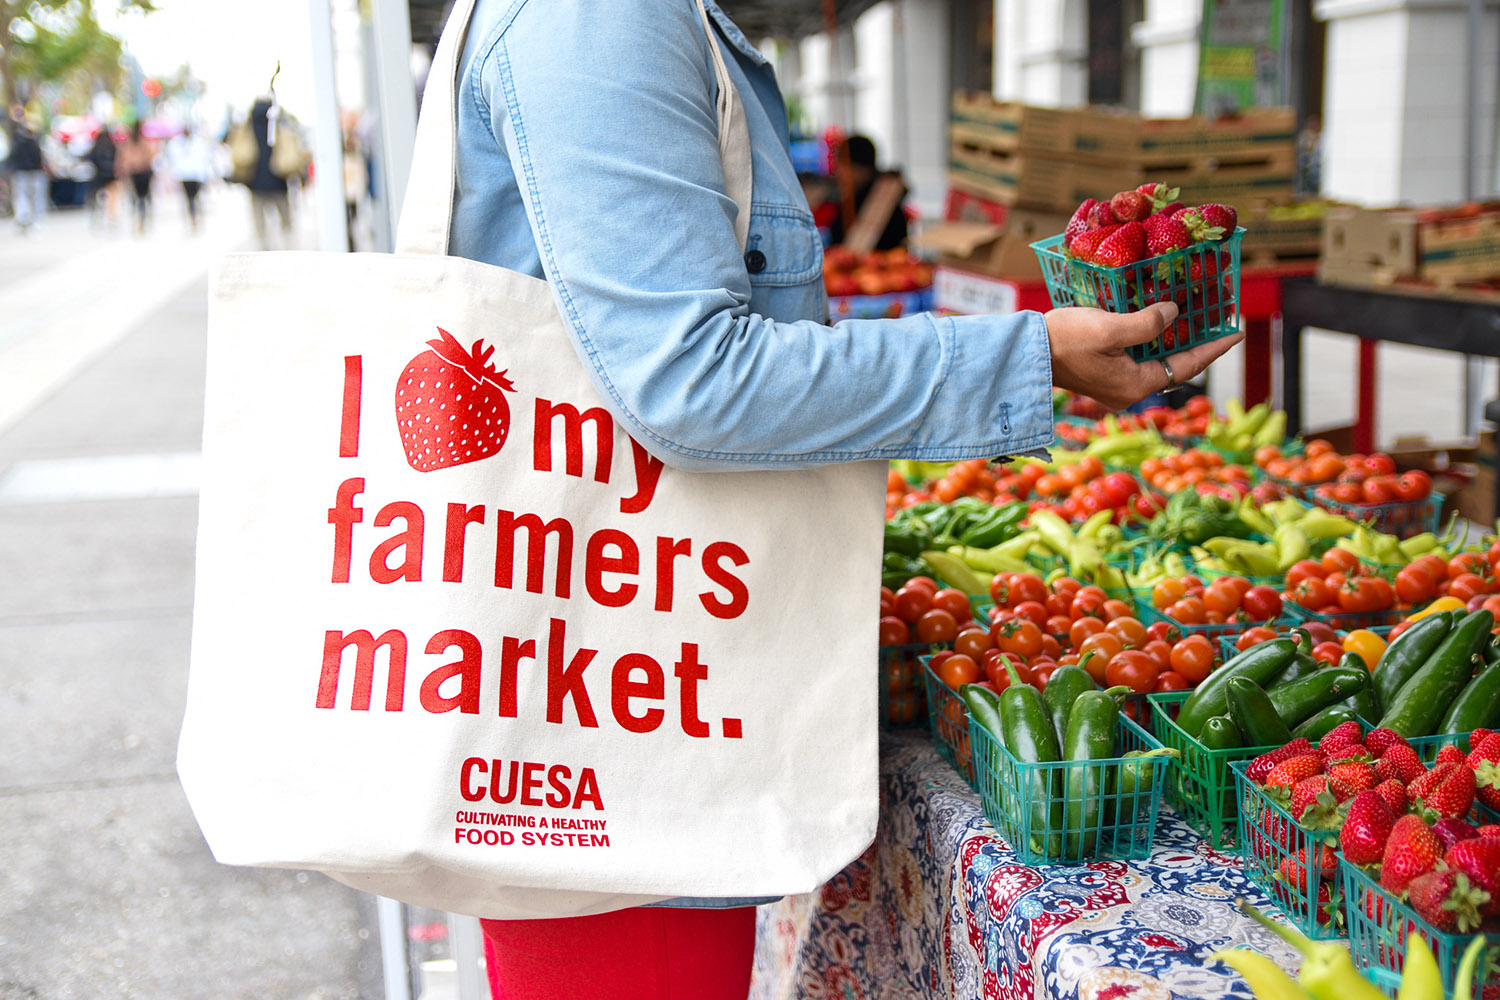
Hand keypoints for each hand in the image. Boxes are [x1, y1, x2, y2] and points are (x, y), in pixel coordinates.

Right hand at [1044, 303, 1243, 410]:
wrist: (1025, 354)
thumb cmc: (1065, 340)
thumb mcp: (1110, 327)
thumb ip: (1148, 323)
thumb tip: (1174, 312)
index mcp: (1137, 385)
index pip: (1188, 365)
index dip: (1215, 347)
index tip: (1237, 331)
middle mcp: (1130, 390)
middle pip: (1175, 364)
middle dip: (1197, 341)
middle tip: (1217, 318)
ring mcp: (1116, 385)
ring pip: (1157, 360)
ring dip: (1174, 339)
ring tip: (1194, 316)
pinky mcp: (1104, 375)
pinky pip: (1139, 357)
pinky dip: (1153, 340)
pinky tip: (1159, 321)